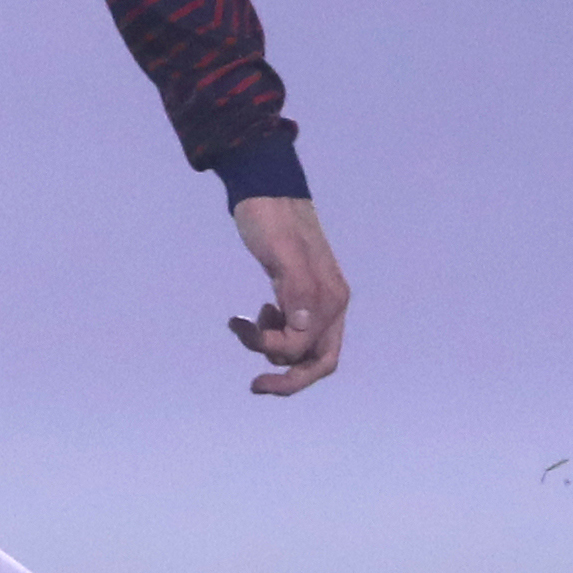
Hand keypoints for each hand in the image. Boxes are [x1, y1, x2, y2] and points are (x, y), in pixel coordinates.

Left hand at [224, 193, 348, 396]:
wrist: (265, 187)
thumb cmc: (270, 217)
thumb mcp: (280, 252)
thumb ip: (297, 289)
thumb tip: (303, 328)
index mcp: (330, 297)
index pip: (308, 351)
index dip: (275, 355)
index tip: (241, 335)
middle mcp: (330, 303)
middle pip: (317, 361)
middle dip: (286, 376)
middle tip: (254, 385)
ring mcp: (317, 299)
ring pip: (302, 347)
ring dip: (272, 346)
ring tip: (244, 324)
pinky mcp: (301, 292)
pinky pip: (294, 330)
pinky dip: (274, 331)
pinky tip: (257, 312)